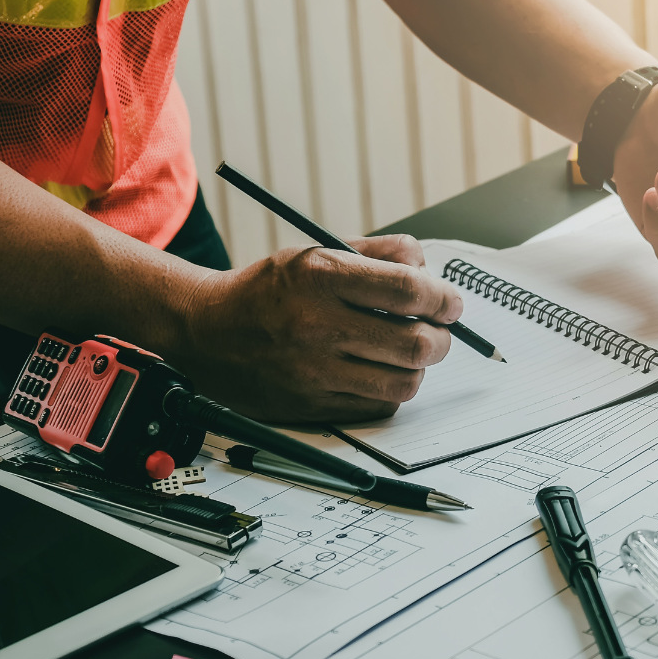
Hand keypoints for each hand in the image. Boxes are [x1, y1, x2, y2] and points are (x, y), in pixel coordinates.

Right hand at [171, 235, 462, 424]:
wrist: (206, 331)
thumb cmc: (271, 290)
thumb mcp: (317, 252)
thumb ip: (380, 254)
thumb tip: (429, 268)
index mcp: (320, 276)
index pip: (408, 290)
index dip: (443, 298)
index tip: (451, 303)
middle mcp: (317, 325)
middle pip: (415, 344)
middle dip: (440, 338)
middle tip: (437, 331)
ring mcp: (314, 372)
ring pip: (404, 383)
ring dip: (417, 368)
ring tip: (406, 353)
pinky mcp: (311, 406)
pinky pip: (377, 406)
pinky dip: (388, 390)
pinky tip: (376, 371)